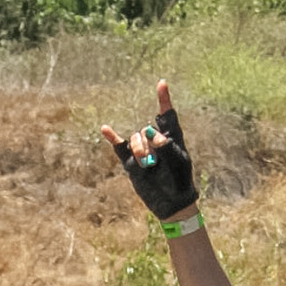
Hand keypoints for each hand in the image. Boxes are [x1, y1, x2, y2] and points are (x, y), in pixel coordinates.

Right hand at [99, 78, 198, 222]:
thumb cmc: (180, 179)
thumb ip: (166, 145)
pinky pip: (119, 147)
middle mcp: (155, 140)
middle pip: (145, 130)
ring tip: (146, 165)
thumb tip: (149, 134)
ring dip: (139, 150)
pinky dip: (112, 138)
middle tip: (155, 159)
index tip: (161, 84)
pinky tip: (105, 128)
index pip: (167, 115)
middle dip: (148, 142)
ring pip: (134, 140)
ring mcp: (142, 150)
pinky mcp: (131, 162)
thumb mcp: (179, 161)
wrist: (171, 202)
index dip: (164, 99)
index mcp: (170, 136)